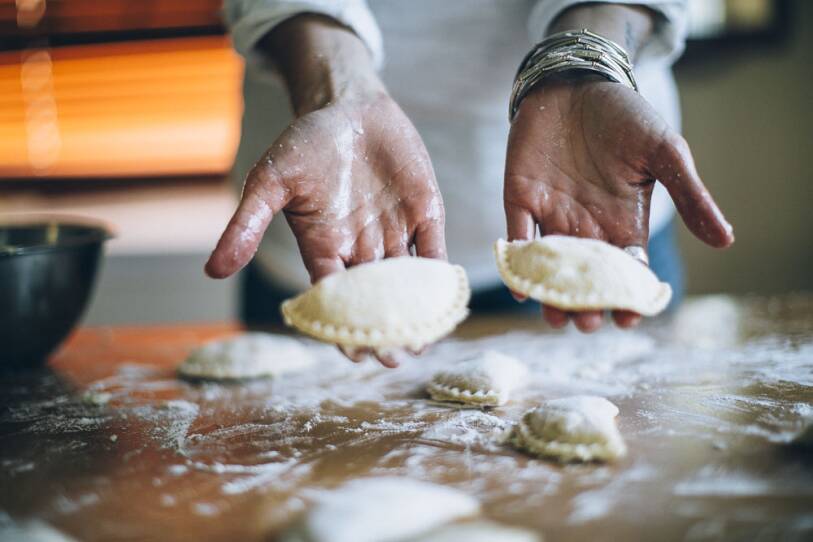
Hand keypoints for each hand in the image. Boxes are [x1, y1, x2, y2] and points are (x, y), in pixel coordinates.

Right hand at [205, 82, 443, 367]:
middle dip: (383, 329)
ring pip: (406, 283)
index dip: (343, 325)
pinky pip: (434, 249)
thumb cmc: (304, 145)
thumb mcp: (269, 181)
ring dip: (414, 311)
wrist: (347, 107)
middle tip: (393, 358)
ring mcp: (395, 232)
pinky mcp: (424, 213)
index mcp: (324, 247)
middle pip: (374, 299)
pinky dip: (440, 274)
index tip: (353, 354)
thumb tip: (212, 270)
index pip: (334, 297)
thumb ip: (246, 224)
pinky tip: (445, 296)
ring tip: (421, 341)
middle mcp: (361, 247)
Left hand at [504, 77, 733, 331]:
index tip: (628, 318)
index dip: (626, 297)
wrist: (576, 83)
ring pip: (549, 267)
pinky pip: (516, 235)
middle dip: (585, 304)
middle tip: (586, 321)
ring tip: (555, 315)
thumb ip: (690, 195)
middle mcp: (586, 227)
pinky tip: (519, 283)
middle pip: (584, 278)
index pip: (625, 271)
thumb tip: (725, 240)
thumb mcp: (665, 152)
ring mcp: (551, 215)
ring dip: (550, 293)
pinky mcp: (520, 198)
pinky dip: (516, 259)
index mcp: (623, 222)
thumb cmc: (626, 116)